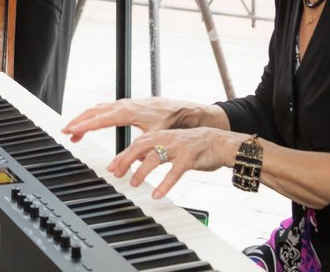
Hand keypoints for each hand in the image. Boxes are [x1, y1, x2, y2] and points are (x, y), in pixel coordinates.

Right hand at [63, 97, 213, 141]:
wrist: (186, 110)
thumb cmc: (172, 120)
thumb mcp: (156, 137)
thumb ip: (141, 150)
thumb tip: (128, 166)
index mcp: (128, 111)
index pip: (100, 118)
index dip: (84, 125)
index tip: (70, 130)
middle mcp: (124, 105)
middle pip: (94, 111)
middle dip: (78, 121)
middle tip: (65, 131)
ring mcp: (125, 104)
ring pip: (99, 109)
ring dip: (85, 119)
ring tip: (74, 132)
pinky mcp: (128, 106)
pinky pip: (105, 109)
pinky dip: (95, 117)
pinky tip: (92, 124)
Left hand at [106, 127, 238, 199]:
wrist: (217, 141)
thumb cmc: (192, 145)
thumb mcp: (170, 144)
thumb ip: (153, 150)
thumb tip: (137, 159)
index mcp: (159, 135)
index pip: (135, 144)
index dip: (122, 155)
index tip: (111, 167)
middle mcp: (165, 139)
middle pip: (139, 147)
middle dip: (125, 160)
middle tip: (116, 174)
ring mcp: (177, 148)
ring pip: (155, 158)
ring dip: (142, 171)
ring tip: (134, 183)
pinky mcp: (189, 158)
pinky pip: (174, 172)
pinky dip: (164, 184)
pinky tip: (157, 194)